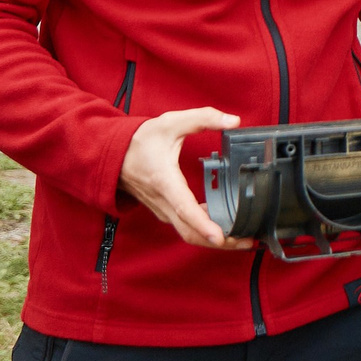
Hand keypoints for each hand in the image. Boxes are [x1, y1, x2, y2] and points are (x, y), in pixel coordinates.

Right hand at [120, 107, 254, 249]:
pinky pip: (185, 227)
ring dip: (214, 240)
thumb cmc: (140, 141)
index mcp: (165, 181)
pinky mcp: (165, 211)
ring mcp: (163, 210)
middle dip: (219, 241)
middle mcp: (163, 202)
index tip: (220, 237)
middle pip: (190, 231)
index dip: (203, 224)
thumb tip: (234, 121)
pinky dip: (205, 232)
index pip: (185, 208)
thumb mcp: (171, 122)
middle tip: (248, 242)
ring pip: (188, 233)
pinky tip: (226, 226)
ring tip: (244, 238)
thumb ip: (204, 118)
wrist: (113, 155)